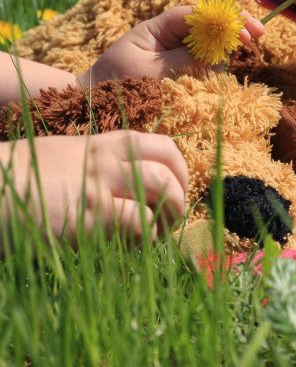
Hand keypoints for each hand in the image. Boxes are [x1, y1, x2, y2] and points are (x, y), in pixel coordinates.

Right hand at [1, 131, 188, 245]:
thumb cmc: (18, 179)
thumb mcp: (63, 158)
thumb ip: (95, 166)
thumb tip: (123, 189)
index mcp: (102, 144)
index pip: (162, 145)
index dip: (178, 168)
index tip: (176, 188)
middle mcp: (108, 159)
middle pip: (170, 165)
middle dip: (181, 192)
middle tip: (172, 215)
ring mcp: (102, 185)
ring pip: (164, 189)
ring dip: (170, 214)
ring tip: (158, 233)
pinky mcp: (93, 214)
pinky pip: (140, 223)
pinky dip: (146, 237)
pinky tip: (133, 247)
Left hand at [82, 6, 264, 84]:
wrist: (90, 104)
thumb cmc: (114, 83)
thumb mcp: (151, 71)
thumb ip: (185, 60)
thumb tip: (218, 53)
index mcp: (158, 28)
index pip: (196, 15)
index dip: (223, 18)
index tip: (246, 28)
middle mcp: (169, 37)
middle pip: (208, 24)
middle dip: (233, 26)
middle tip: (258, 35)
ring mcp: (175, 53)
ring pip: (210, 44)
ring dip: (226, 47)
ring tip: (242, 50)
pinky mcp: (179, 70)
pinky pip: (204, 63)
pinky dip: (217, 64)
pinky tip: (226, 66)